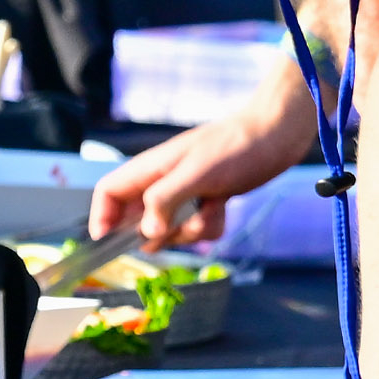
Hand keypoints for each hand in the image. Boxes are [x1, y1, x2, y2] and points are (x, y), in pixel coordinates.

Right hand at [90, 100, 312, 245]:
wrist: (277, 135)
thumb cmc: (235, 147)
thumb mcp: (196, 173)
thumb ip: (164, 201)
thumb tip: (146, 233)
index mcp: (150, 169)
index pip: (108, 193)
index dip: (101, 217)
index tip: (108, 243)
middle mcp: (163, 181)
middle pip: (137, 218)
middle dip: (155, 234)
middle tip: (174, 233)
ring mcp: (185, 192)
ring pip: (170, 228)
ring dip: (189, 231)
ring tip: (210, 210)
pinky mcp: (207, 200)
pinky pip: (196, 227)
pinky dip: (210, 225)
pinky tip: (224, 206)